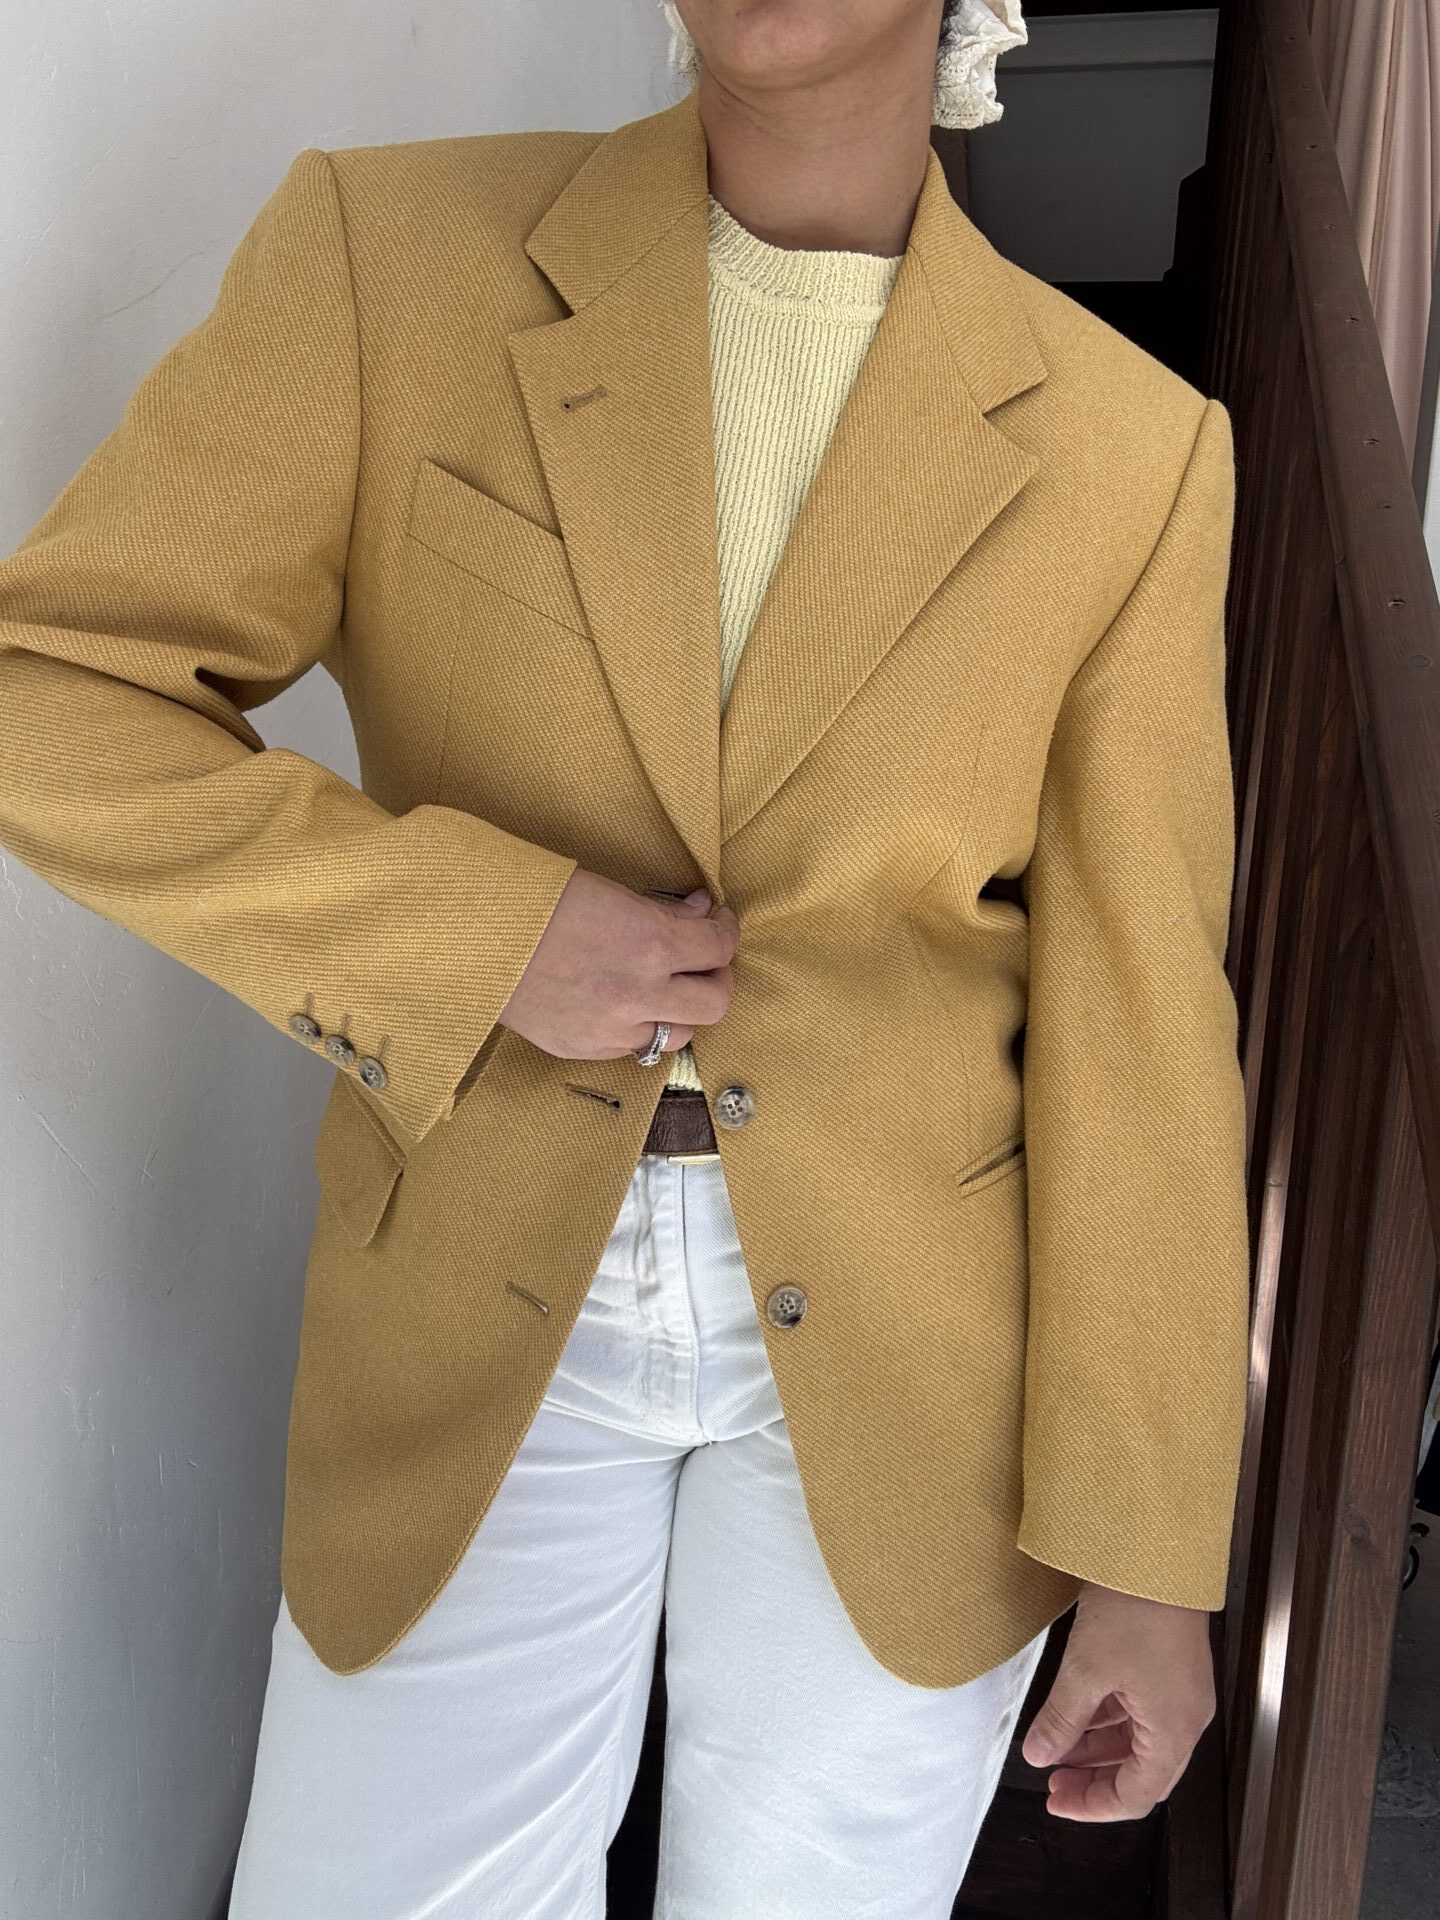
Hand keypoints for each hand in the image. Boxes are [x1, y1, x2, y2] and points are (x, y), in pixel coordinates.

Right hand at [497, 870, 739, 1061]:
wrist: (469, 937)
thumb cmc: (534, 900)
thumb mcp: (608, 892)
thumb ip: (660, 911)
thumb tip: (700, 914)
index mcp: (650, 943)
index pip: (719, 948)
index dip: (727, 931)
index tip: (718, 922)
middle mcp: (639, 994)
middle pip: (715, 1003)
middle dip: (718, 978)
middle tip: (706, 961)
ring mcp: (611, 1029)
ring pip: (678, 1035)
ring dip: (682, 1010)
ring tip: (668, 988)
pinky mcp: (582, 1048)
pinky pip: (631, 1048)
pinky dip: (639, 1027)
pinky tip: (625, 1003)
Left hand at [1019, 1581, 1215, 1821]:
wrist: (1157, 1550)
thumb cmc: (1134, 1607)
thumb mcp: (1085, 1669)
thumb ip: (1061, 1720)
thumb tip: (1039, 1755)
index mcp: (1175, 1730)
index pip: (1138, 1795)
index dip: (1094, 1806)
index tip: (1058, 1802)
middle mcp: (1186, 1718)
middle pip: (1142, 1773)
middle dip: (1095, 1780)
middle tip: (1053, 1780)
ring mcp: (1181, 1693)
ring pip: (1138, 1742)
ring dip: (1097, 1749)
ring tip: (1055, 1746)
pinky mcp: (1172, 1670)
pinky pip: (1141, 1712)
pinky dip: (1107, 1720)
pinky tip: (1074, 1714)